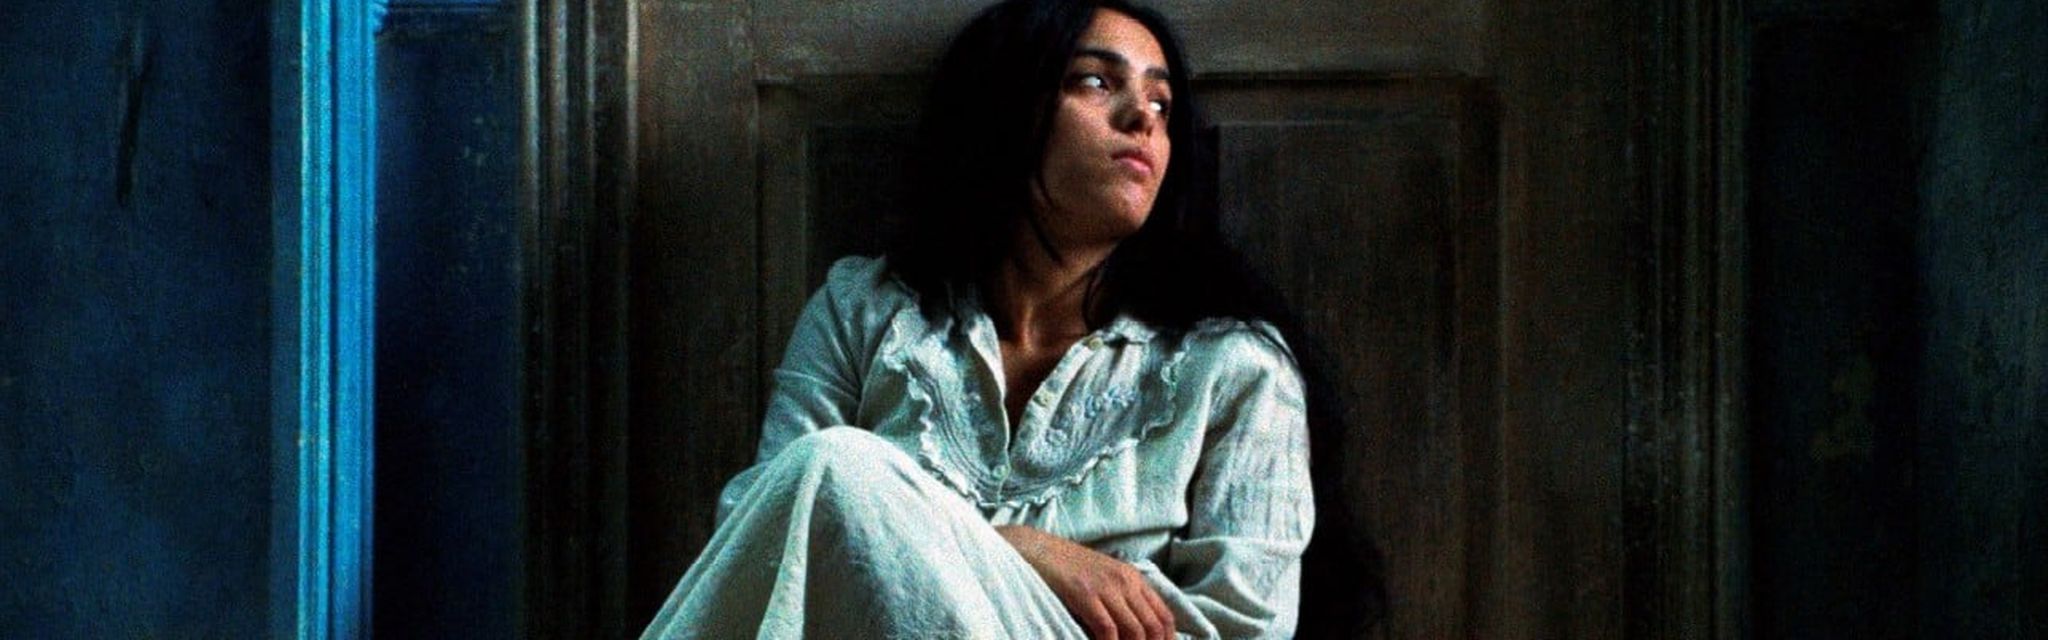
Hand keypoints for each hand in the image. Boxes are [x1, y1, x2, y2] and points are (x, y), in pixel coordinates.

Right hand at [995, 525, 1175, 639]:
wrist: (1037, 549)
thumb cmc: (1067, 569)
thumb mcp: (1103, 579)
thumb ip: (1121, 600)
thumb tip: (1135, 633)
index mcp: (1133, 578)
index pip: (1164, 616)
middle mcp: (1125, 581)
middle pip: (1153, 627)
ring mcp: (1106, 587)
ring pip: (1134, 631)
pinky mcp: (1085, 594)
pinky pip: (1107, 629)